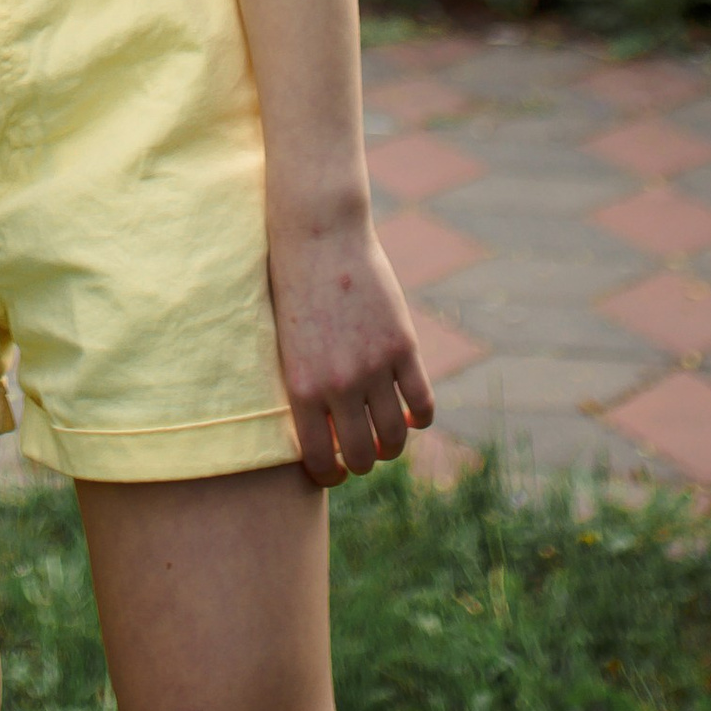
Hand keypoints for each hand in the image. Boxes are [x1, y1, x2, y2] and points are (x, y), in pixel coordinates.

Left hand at [266, 209, 435, 485]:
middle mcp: (339, 385)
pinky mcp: (403, 346)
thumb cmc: (292, 287)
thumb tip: (324, 437)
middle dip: (362, 459)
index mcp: (301, 389)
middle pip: (363, 455)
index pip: (321, 462)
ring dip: (392, 444)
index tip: (336, 470)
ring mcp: (374, 366)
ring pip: (395, 437)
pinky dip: (420, 416)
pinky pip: (422, 402)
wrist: (318, 235)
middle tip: (362, 448)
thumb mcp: (288, 345)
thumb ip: (305, 391)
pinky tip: (411, 412)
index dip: (331, 475)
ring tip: (385, 433)